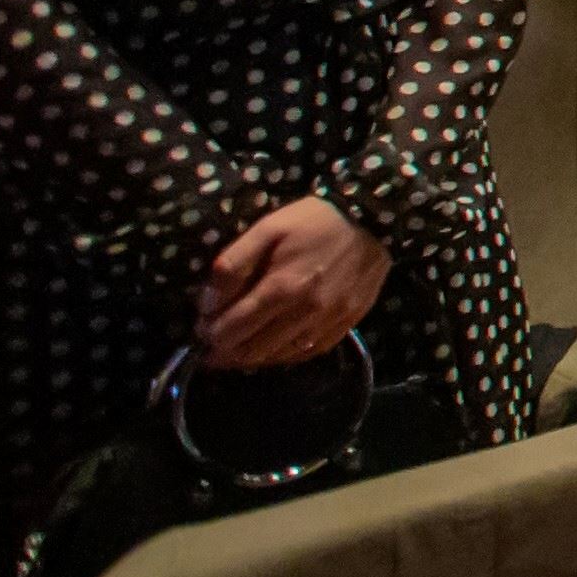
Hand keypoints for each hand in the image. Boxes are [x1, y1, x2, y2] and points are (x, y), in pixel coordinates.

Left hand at [197, 198, 388, 370]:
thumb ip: (232, 266)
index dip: (208, 334)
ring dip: (251, 357)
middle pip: (251, 352)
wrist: (375, 219)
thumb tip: (209, 305)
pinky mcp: (346, 325)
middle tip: (214, 341)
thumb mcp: (266, 229)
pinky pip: (306, 353)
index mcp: (281, 289)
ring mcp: (328, 323)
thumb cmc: (315, 221)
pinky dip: (282, 355)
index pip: (230, 331)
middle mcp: (304, 314)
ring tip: (238, 346)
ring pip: (277, 357)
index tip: (201, 326)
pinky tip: (272, 346)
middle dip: (225, 351)